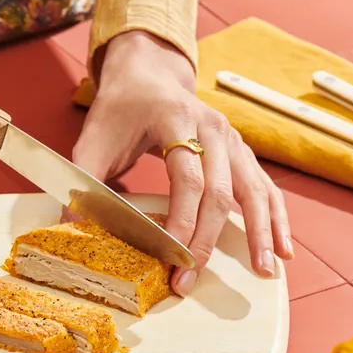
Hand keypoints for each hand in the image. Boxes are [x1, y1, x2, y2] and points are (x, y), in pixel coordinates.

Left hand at [73, 31, 293, 293]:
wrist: (148, 74)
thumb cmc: (119, 110)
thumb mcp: (92, 139)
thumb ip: (81, 180)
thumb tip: (69, 227)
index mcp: (175, 119)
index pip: (187, 178)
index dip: (182, 220)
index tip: (172, 256)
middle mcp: (211, 126)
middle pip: (220, 190)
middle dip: (207, 240)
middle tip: (190, 278)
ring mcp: (232, 138)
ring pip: (253, 189)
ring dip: (260, 232)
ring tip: (263, 270)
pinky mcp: (241, 151)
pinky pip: (265, 187)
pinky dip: (277, 218)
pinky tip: (283, 248)